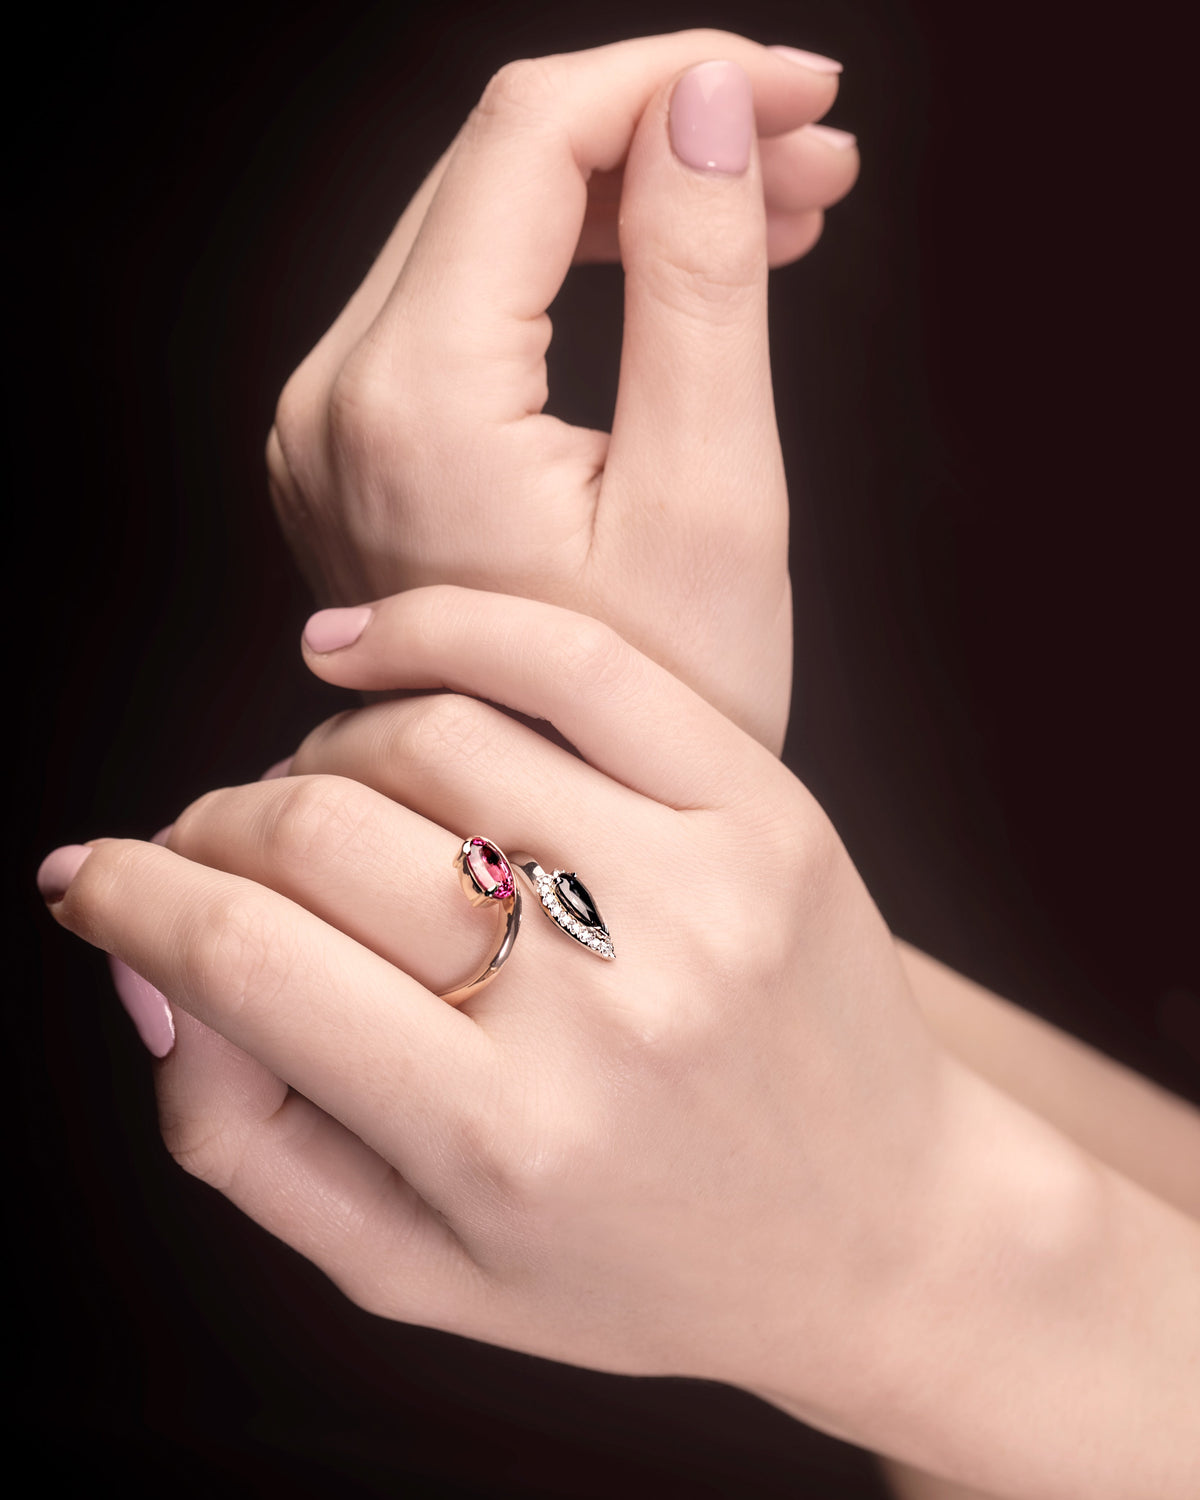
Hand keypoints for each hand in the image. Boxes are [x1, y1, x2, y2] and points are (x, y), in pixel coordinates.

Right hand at [41, 587, 949, 1439]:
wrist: (881, 1227)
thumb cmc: (640, 1260)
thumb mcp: (421, 1267)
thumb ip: (248, 1140)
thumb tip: (149, 974)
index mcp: (499, 1142)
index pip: (245, 960)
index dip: (130, 900)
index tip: (89, 879)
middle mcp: (599, 1006)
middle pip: (320, 834)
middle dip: (216, 831)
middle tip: (206, 852)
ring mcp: (693, 884)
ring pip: (427, 735)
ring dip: (321, 751)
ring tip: (315, 794)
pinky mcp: (761, 805)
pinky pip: (570, 659)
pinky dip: (438, 625)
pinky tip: (358, 650)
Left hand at [267, 32, 858, 751]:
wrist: (548, 852)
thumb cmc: (642, 729)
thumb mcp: (709, 503)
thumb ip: (704, 285)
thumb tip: (704, 102)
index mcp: (414, 401)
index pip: (529, 135)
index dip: (674, 79)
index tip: (798, 94)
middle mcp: (335, 400)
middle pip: (497, 169)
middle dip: (662, 134)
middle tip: (809, 159)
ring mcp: (331, 429)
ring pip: (482, 229)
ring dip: (628, 201)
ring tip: (774, 215)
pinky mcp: (358, 455)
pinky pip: (463, 308)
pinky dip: (574, 274)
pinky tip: (675, 278)